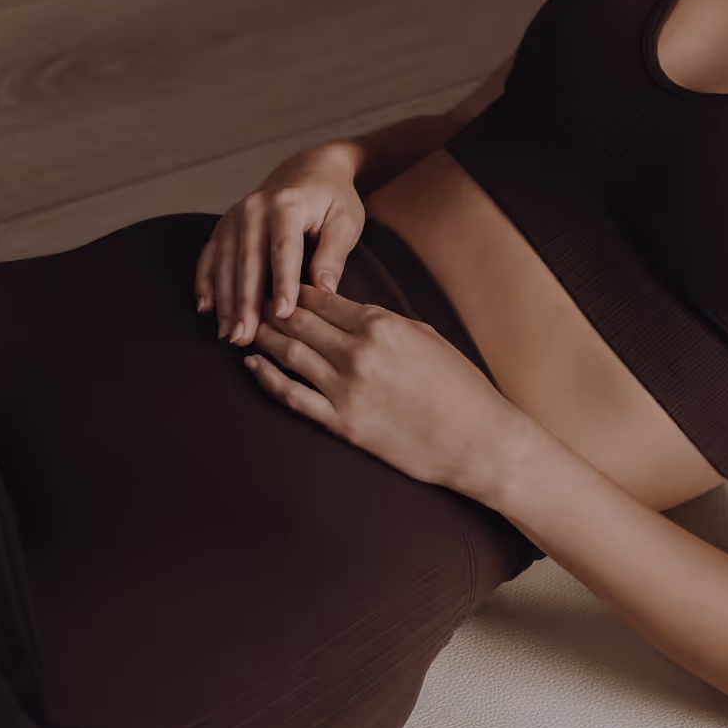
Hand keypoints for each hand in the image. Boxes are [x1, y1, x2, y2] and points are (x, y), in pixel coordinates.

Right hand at [194, 154, 365, 345]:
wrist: (311, 170)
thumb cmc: (333, 200)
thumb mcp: (345, 221)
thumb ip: (333, 255)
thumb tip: (323, 291)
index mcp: (287, 204)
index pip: (283, 250)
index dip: (282, 285)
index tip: (282, 315)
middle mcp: (254, 207)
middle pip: (247, 262)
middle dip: (245, 303)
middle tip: (245, 337)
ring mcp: (234, 216)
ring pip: (225, 264)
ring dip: (225, 302)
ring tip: (229, 335)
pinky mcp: (224, 226)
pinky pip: (210, 257)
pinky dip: (206, 284)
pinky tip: (206, 309)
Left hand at [240, 280, 529, 493]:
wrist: (480, 441)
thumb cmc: (461, 389)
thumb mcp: (426, 338)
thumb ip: (385, 323)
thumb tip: (351, 314)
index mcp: (382, 325)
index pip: (323, 300)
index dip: (296, 291)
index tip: (280, 286)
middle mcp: (359, 352)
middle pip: (299, 322)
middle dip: (272, 309)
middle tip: (251, 302)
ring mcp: (347, 389)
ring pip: (289, 354)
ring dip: (263, 338)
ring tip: (247, 328)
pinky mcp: (343, 424)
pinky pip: (292, 396)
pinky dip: (267, 378)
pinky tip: (252, 366)